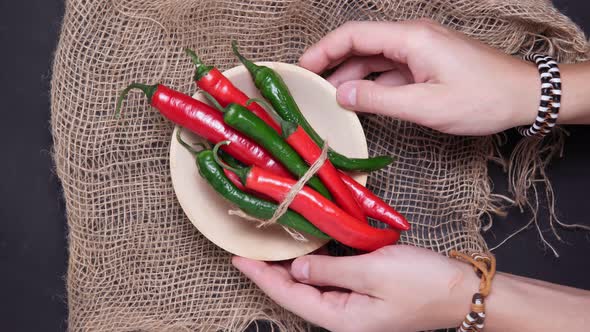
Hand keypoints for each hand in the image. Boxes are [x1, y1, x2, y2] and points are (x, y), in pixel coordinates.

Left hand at [232, 245, 478, 331]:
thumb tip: (296, 269)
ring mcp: (355, 308)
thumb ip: (330, 271)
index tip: (236, 257)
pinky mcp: (366, 295)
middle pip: (296, 292)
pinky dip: (317, 263)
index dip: (260, 276)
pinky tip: (310, 247)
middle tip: (249, 246)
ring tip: (272, 244)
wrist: (463, 291)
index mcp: (340, 318)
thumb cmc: (422, 283)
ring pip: (313, 285)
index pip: (288, 295)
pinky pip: (332, 279)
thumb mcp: (372, 271)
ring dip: (293, 266)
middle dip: (270, 272)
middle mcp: (343, 317)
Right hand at [298, 20, 540, 135]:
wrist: (524, 96)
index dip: (323, 50)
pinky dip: (370, 84)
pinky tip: (357, 102)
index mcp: (410, 38)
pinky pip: (389, 71)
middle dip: (331, 64)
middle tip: (308, 88)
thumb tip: (342, 96)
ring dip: (350, 77)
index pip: (354, 35)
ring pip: (373, 59)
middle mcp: (411, 38)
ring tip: (326, 99)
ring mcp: (419, 51)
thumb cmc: (482, 98)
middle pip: (360, 45)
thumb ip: (380, 100)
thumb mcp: (426, 105)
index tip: (301, 69)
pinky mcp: (425, 64)